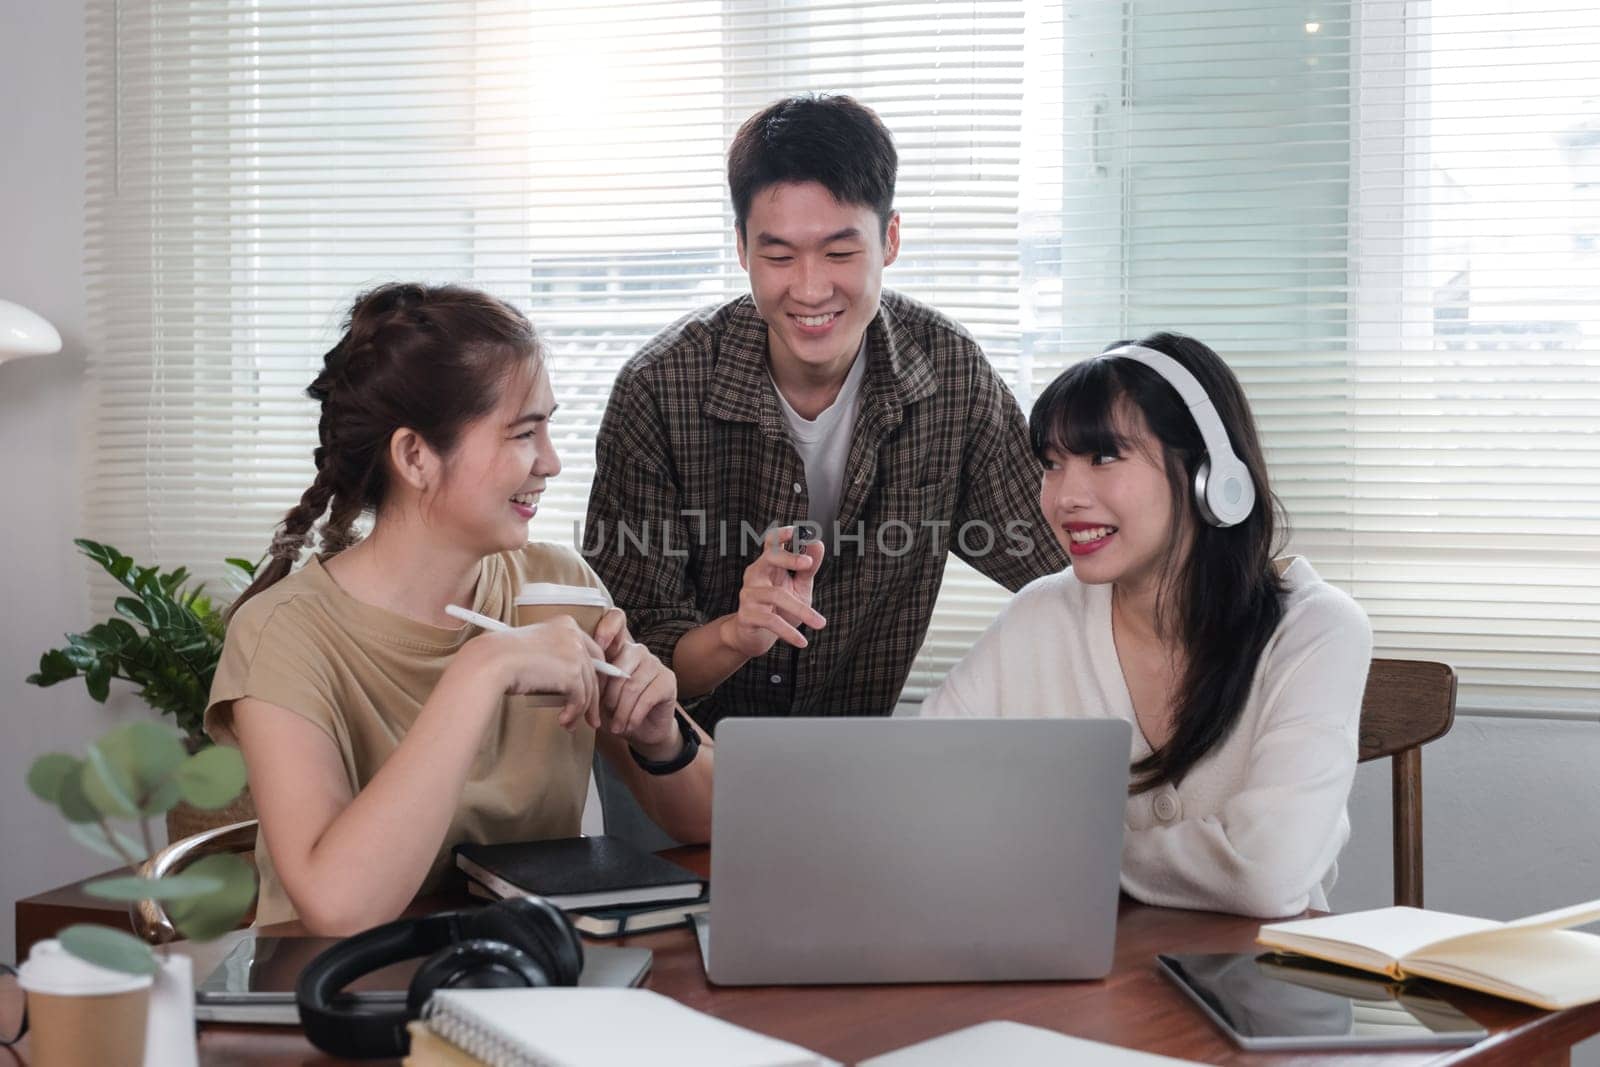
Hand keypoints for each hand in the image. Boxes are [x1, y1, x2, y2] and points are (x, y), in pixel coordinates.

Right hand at [476, 616, 603, 731]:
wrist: (493, 661)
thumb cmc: (505, 657)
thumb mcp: (537, 650)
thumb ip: (558, 658)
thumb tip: (573, 684)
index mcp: (566, 624)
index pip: (592, 651)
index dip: (594, 674)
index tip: (590, 690)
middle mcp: (574, 635)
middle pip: (594, 672)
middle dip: (593, 698)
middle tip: (590, 716)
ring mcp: (576, 653)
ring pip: (589, 689)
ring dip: (581, 711)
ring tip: (570, 723)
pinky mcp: (573, 673)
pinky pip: (580, 699)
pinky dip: (573, 713)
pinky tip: (564, 720)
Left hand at [593, 608, 679, 755]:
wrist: (643, 731)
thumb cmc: (616, 710)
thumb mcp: (599, 695)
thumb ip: (593, 681)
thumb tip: (581, 679)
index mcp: (617, 648)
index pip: (616, 620)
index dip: (607, 627)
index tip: (597, 643)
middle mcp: (637, 651)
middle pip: (619, 665)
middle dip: (608, 695)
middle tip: (603, 713)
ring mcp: (655, 664)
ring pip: (631, 685)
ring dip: (620, 711)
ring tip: (615, 726)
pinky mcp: (668, 680)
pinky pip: (646, 698)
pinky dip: (633, 717)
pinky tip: (628, 726)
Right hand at [723, 525, 826, 657]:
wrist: (756, 638)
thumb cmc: (779, 610)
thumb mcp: (798, 588)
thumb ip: (807, 568)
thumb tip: (817, 544)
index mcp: (768, 566)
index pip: (771, 543)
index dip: (782, 534)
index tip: (797, 530)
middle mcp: (755, 576)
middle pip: (768, 558)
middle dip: (788, 558)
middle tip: (807, 563)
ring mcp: (749, 595)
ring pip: (776, 595)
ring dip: (801, 610)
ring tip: (819, 622)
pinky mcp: (746, 615)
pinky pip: (770, 621)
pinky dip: (788, 632)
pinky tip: (801, 640)